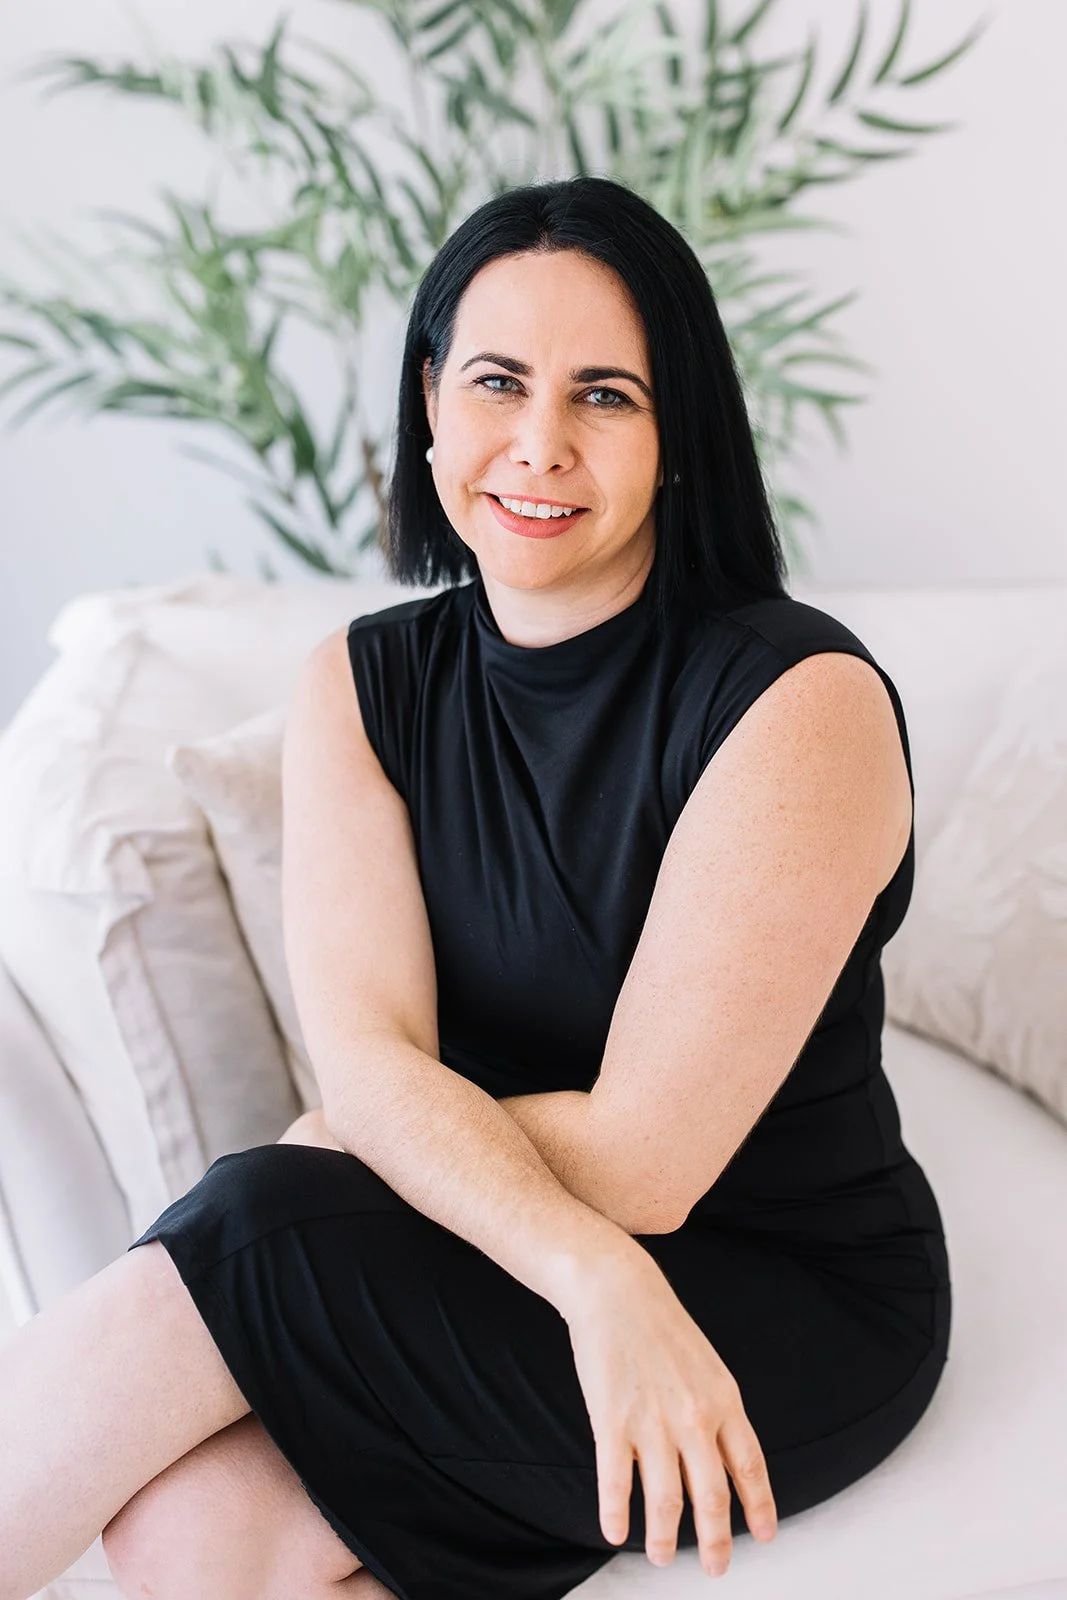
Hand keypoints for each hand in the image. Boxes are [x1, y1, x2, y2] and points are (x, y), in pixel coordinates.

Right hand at [562, 1250, 777, 1577]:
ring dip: (665, 1538)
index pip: (750, 1467)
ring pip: (665, 1500)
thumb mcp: (707, 1365)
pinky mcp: (612, 1420)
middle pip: (712, 1496)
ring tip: (662, 1557)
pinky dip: (617, 1514)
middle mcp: (694, 1418)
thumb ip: (718, 1412)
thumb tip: (727, 1459)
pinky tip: (615, 1532)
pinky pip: (616, 1482)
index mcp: (724, 1401)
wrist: (618, 1289)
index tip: (764, 1536)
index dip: (759, 1506)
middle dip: (717, 1541)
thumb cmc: (662, 1325)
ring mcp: (652, 1422)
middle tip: (718, 1570)